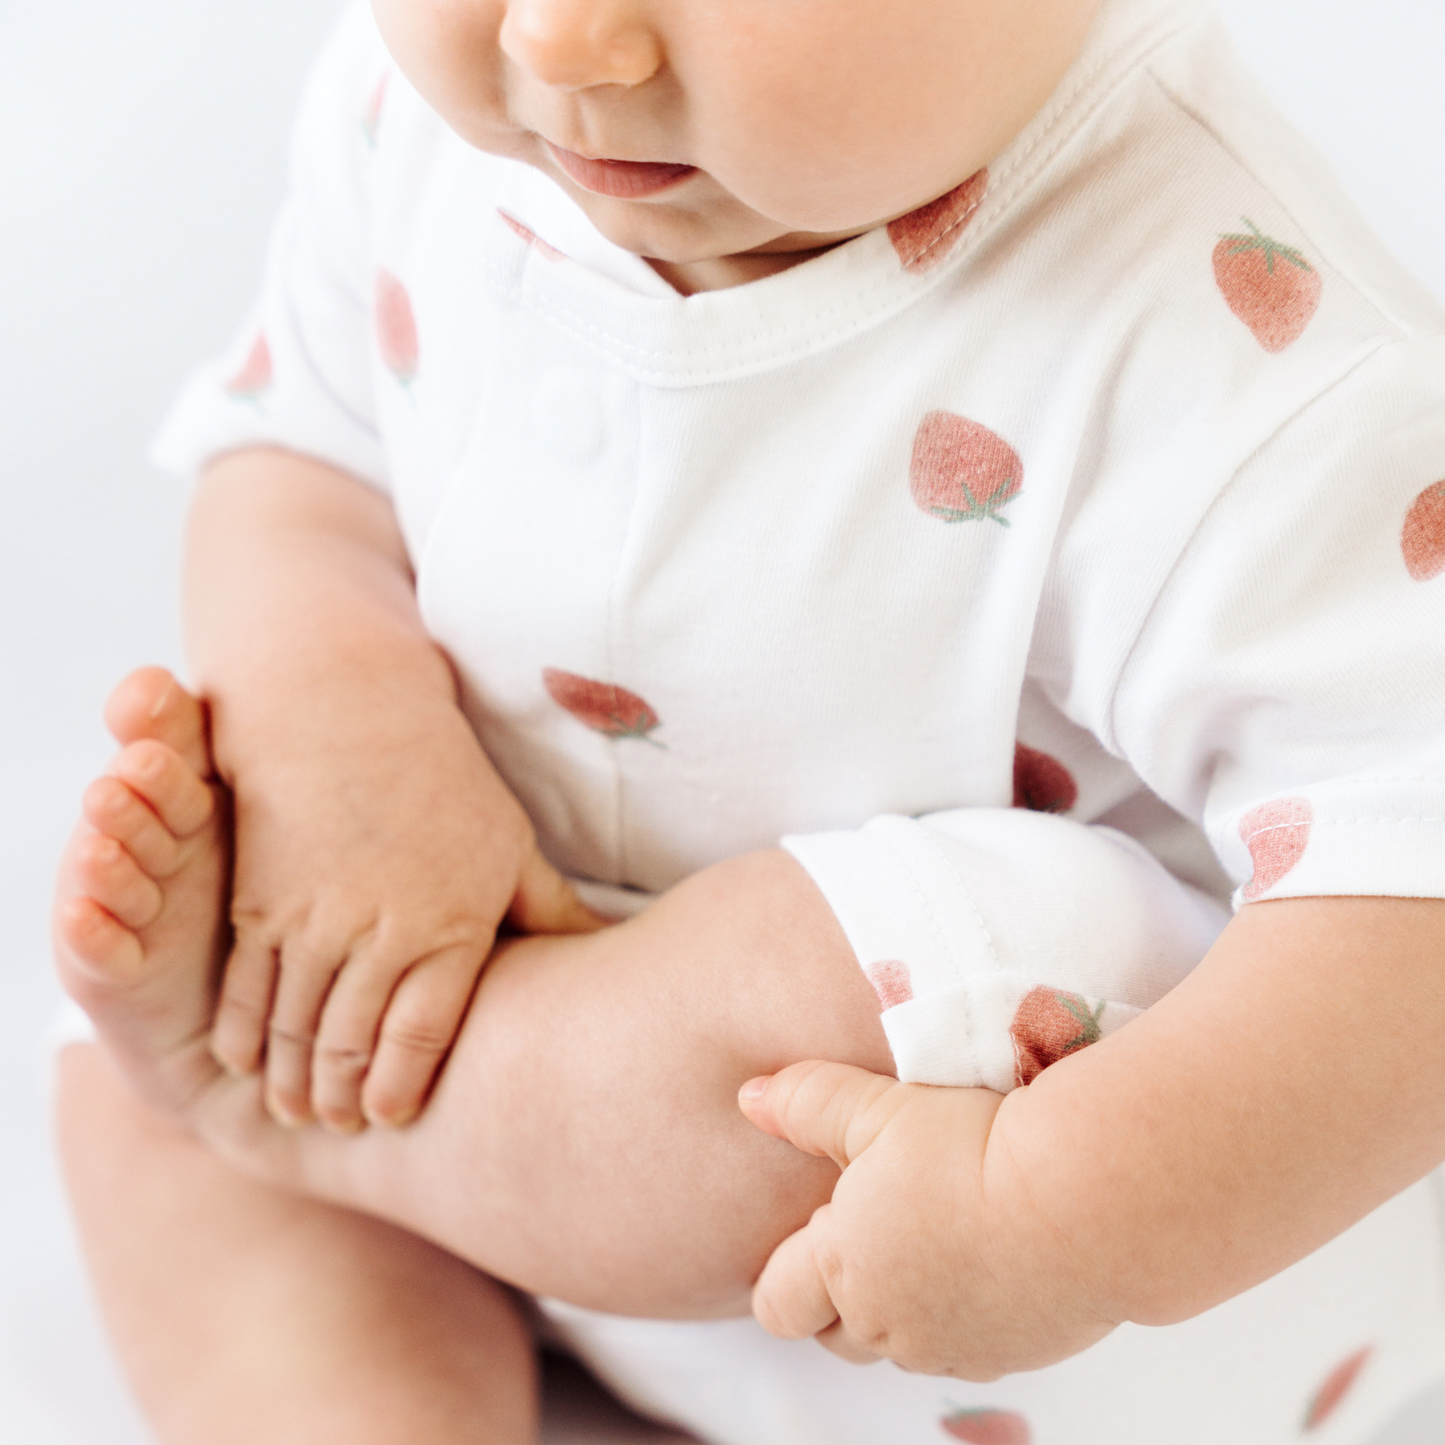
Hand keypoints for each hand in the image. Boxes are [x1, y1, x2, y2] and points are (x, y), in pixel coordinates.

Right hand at [210, 694, 602, 1132]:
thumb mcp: (509, 841)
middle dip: (341, 1100)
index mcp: (450, 927)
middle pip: (350, 1047)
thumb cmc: (442, 779)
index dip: (399, 1089)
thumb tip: (612, 946)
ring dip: (290, 1081)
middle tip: (341, 1128)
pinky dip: (242, 1036)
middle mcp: (378, 935)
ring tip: (295, 1112)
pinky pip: (246, 992)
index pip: (419, 1039)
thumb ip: (551, 909)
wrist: (341, 708)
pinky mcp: (260, 905)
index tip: (390, 1119)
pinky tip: (244, 1062)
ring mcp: (312, 922)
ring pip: (293, 1030)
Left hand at [738, 1061, 1116, 1379]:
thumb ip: (807, 1103)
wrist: (1083, 1199)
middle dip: (837, 1294)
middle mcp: (889, 1327)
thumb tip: (749, 1097)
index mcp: (843, 1270)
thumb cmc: (973, 1147)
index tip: (809, 1230)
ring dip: (902, 1306)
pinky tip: (986, 1259)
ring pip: (902, 1344)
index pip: (778, 1304)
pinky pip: (966, 1348)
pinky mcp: (1012, 1356)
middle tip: (868, 1230)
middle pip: (835, 1334)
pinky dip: (963, 1315)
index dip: (782, 1273)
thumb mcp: (877, 1107)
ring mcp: (952, 1351)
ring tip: (930, 1239)